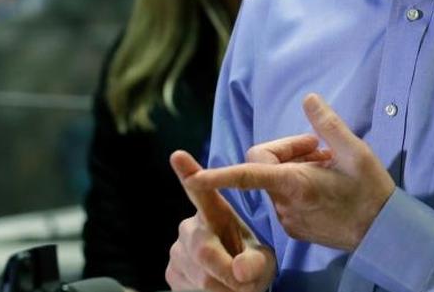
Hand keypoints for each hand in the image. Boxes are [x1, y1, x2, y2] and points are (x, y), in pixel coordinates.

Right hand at [165, 151, 275, 291]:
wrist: (237, 286)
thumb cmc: (251, 264)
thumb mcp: (263, 260)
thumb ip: (255, 263)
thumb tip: (239, 271)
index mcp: (216, 212)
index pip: (201, 191)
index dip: (189, 173)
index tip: (178, 155)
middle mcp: (190, 226)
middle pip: (203, 249)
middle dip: (227, 271)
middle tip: (246, 282)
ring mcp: (177, 248)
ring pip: (201, 275)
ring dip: (225, 287)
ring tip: (237, 285)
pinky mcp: (170, 271)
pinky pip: (191, 288)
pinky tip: (220, 289)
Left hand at [187, 93, 395, 251]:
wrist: (383, 233)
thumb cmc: (371, 191)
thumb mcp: (356, 152)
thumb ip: (328, 124)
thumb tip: (308, 98)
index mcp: (296, 183)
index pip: (247, 175)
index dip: (218, 175)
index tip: (193, 176)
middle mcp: (285, 204)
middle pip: (263, 165)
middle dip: (285, 150)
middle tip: (319, 147)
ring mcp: (288, 219)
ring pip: (274, 181)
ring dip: (294, 167)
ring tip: (327, 166)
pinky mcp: (294, 228)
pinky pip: (283, 197)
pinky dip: (297, 185)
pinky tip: (324, 184)